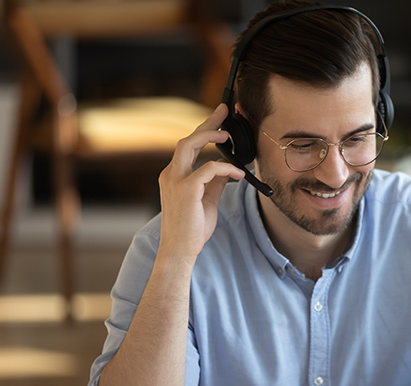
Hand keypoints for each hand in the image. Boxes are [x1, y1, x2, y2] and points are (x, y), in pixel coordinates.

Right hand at [157, 103, 244, 261]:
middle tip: (224, 111)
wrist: (180, 250)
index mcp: (174, 176)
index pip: (188, 147)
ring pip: (189, 145)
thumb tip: (229, 169)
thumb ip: (216, 182)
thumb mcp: (208, 200)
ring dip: (209, 136)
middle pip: (187, 139)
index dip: (204, 130)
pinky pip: (209, 168)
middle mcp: (171, 175)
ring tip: (227, 136)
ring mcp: (175, 181)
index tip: (219, 119)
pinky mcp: (186, 190)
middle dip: (206, 123)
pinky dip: (226, 168)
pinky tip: (239, 174)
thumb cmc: (192, 229)